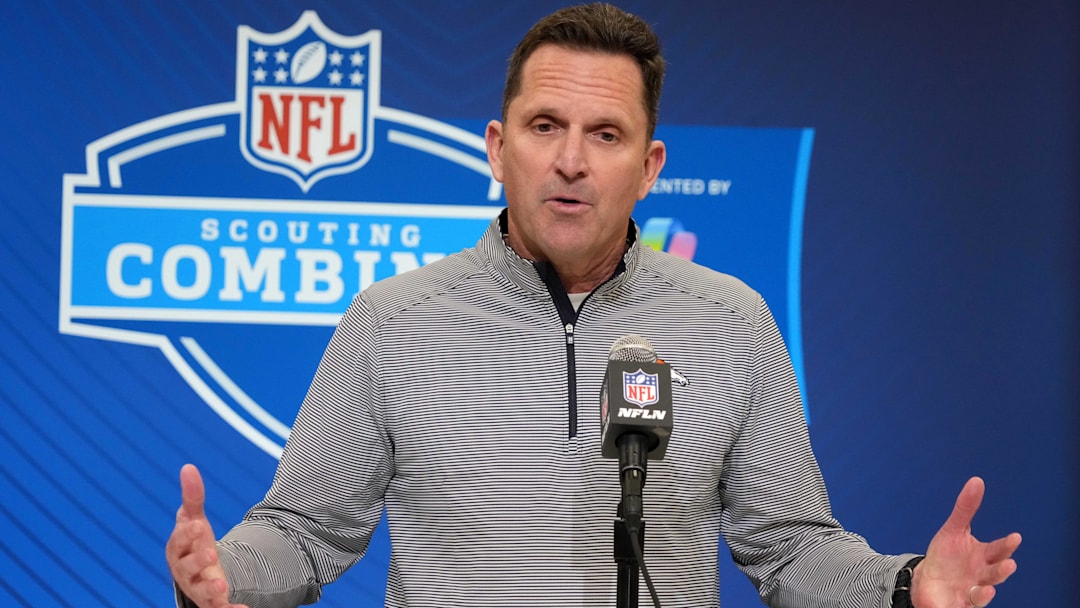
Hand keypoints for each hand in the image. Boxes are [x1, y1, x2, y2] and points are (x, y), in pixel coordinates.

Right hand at [165, 464, 248, 607]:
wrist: (199, 572)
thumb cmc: (193, 542)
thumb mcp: (194, 519)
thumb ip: (193, 497)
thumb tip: (188, 467)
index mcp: (178, 548)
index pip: (179, 541)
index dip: (188, 534)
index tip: (199, 525)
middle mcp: (185, 570)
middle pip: (188, 567)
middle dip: (198, 561)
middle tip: (212, 554)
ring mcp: (198, 588)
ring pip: (201, 592)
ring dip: (211, 590)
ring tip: (223, 588)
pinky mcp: (212, 602)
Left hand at [910, 477, 1020, 607]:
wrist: (929, 580)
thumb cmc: (946, 555)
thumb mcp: (952, 530)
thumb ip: (965, 508)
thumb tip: (977, 481)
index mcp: (982, 555)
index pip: (998, 550)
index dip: (1007, 545)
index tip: (1015, 537)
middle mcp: (981, 574)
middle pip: (995, 573)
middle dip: (1002, 570)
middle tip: (1009, 564)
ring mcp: (971, 591)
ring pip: (983, 593)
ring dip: (987, 592)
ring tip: (988, 589)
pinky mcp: (959, 605)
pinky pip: (965, 607)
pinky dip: (968, 603)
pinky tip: (967, 598)